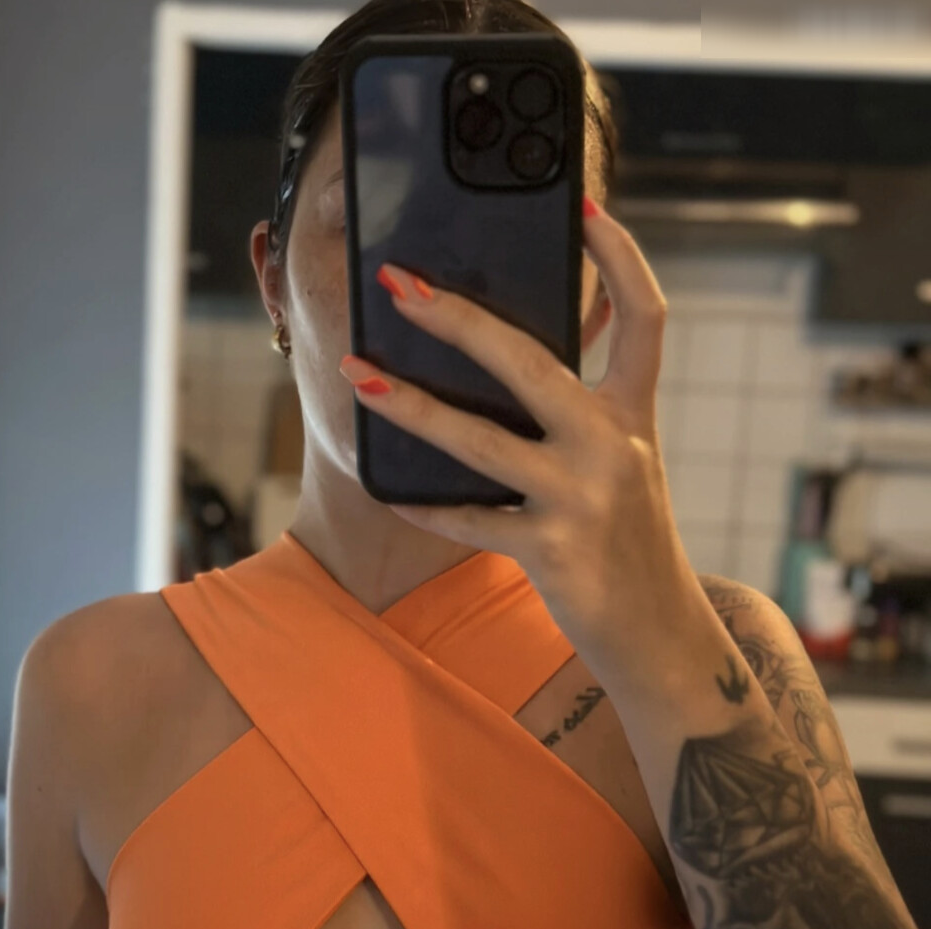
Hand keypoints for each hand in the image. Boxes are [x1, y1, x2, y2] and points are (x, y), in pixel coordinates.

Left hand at [339, 199, 700, 677]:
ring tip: (358, 376)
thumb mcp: (626, 463)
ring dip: (411, 406)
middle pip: (531, 362)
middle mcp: (614, 448)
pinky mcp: (552, 553)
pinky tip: (388, 489)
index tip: (585, 203)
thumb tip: (527, 348)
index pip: (644, 319)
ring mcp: (582, 501)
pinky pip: (468, 521)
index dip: (620, 258)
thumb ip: (590, 409)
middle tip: (397, 284)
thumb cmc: (628, 540)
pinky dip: (425, 505)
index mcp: (634, 416)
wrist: (660, 635)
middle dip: (456, 318)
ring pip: (480, 442)